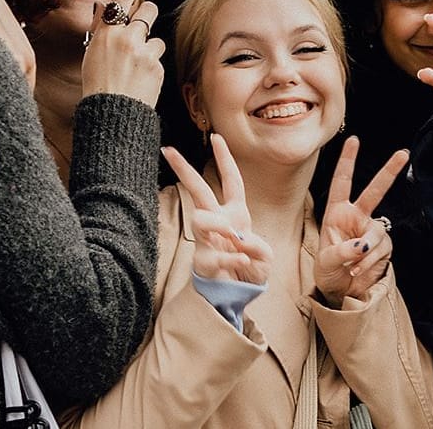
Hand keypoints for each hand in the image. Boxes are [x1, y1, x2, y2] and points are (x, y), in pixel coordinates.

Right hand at [82, 0, 165, 107]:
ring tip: (137, 64)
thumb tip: (105, 8)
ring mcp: (145, 53)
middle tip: (143, 22)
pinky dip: (152, 66)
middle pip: (149, 9)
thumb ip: (101, 29)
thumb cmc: (98, 86)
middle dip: (147, 14)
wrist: (113, 114)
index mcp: (107, 34)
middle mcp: (128, 39)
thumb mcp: (91, 53)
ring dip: (150, 48)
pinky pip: (158, 59)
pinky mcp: (157, 67)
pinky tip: (140, 77)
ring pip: (156, 39)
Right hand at [162, 135, 271, 284]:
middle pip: (198, 190)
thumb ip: (257, 246)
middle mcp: (218, 222)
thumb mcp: (264, 255)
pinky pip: (215, 255)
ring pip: (199, 219)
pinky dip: (231, 258)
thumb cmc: (249, 268)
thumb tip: (239, 240)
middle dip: (184, 169)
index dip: (225, 159)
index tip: (216, 137)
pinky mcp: (203, 262)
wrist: (235, 295)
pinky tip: (242, 262)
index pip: (231, 181)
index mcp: (236, 214)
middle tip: (168, 150)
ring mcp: (207, 241)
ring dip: (218, 225)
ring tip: (235, 240)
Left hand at [315, 137, 408, 305]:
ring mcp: (371, 231)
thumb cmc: (328, 270)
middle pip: (375, 191)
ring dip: (366, 251)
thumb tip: (361, 245)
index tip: (354, 139)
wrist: (341, 292)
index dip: (347, 161)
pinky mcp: (383, 247)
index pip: (342, 182)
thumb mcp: (326, 260)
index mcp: (337, 212)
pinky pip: (381, 250)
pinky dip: (370, 262)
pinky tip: (358, 272)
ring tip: (352, 267)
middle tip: (403, 153)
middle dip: (389, 172)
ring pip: (376, 233)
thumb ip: (342, 251)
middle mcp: (356, 217)